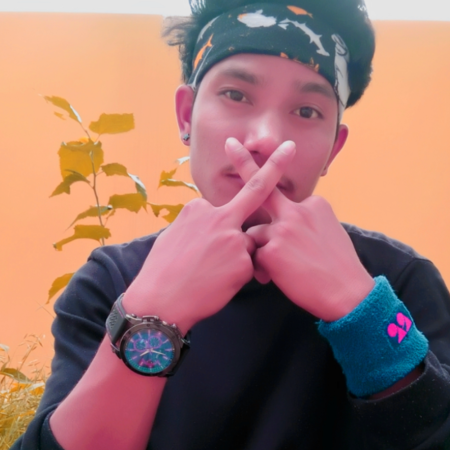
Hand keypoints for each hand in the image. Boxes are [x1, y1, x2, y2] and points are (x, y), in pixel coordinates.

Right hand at [124, 140, 296, 332]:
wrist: (160, 302)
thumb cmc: (162, 274)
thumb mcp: (173, 237)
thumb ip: (198, 225)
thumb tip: (207, 223)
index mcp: (199, 208)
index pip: (222, 212)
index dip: (219, 229)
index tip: (238, 155)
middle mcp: (218, 216)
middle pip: (252, 196)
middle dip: (273, 167)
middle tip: (289, 147)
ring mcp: (233, 237)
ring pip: (249, 245)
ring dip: (239, 260)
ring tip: (210, 277)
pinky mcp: (243, 261)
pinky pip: (250, 267)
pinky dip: (240, 277)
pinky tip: (218, 285)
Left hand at [225, 138, 373, 321]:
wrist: (349, 293)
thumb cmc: (340, 270)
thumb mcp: (330, 233)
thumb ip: (307, 222)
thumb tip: (288, 226)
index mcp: (314, 204)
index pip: (286, 205)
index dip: (282, 220)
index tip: (278, 158)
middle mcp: (297, 210)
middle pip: (263, 188)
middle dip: (245, 163)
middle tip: (230, 144)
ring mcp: (283, 228)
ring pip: (255, 234)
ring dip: (260, 252)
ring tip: (283, 270)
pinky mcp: (272, 249)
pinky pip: (254, 256)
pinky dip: (261, 269)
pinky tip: (276, 279)